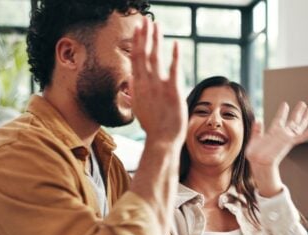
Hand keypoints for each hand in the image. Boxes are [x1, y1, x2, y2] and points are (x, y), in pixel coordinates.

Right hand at [130, 17, 186, 145]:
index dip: (137, 42)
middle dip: (143, 36)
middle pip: (142, 54)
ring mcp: (158, 87)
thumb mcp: (140, 108)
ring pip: (155, 58)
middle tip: (145, 20)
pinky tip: (176, 43)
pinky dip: (174, 56)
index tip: (138, 29)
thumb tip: (132, 80)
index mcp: (138, 87)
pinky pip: (173, 70)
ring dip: (155, 40)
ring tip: (155, 25)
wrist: (161, 141)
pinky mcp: (173, 92)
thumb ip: (136, 92)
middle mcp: (146, 84)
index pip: (136, 59)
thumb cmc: (154, 127)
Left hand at [246, 101, 307, 167]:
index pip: (279, 119)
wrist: (259, 162)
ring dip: (304, 118)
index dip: (282, 112)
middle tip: (302, 103)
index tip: (285, 104)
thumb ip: (256, 130)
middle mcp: (281, 134)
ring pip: (298, 126)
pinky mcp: (290, 142)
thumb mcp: (254, 140)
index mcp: (272, 133)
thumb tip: (258, 120)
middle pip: (292, 121)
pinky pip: (303, 136)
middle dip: (297, 112)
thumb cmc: (255, 155)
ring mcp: (287, 138)